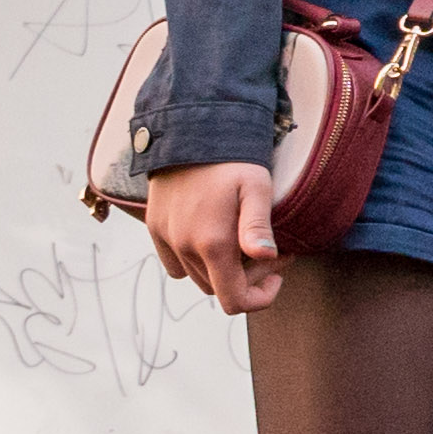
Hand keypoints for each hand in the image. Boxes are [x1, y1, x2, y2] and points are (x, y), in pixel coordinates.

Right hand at [142, 160, 282, 315]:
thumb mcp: (255, 187)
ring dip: (222, 269)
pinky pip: (175, 264)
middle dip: (247, 279)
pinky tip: (213, 236)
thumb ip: (258, 225)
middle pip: (218, 288)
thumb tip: (268, 257)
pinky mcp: (155, 230)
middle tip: (268, 250)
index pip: (233, 301)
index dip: (260, 298)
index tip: (277, 273)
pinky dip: (196, 260)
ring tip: (243, 241)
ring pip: (197, 277)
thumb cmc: (229, 159)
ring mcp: (167, 240)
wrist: (187, 132)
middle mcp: (185, 247)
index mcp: (213, 243)